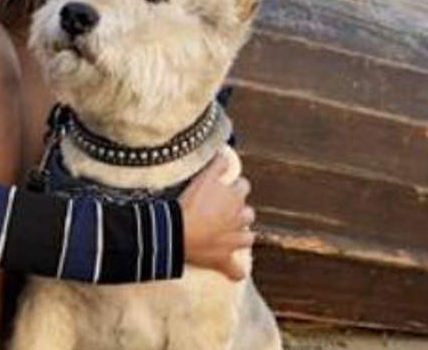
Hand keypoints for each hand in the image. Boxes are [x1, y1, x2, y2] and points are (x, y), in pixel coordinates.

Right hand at [178, 148, 255, 280]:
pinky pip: (235, 270)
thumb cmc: (190, 203)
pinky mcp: (223, 259)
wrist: (179, 231)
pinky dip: (236, 271)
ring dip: (242, 237)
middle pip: (248, 214)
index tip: (225, 187)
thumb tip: (227, 153)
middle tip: (226, 212)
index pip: (243, 186)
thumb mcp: (203, 177)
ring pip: (248, 238)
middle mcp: (239, 219)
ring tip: (233, 236)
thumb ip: (217, 164)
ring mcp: (233, 241)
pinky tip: (235, 273)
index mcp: (235, 198)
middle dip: (240, 212)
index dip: (235, 187)